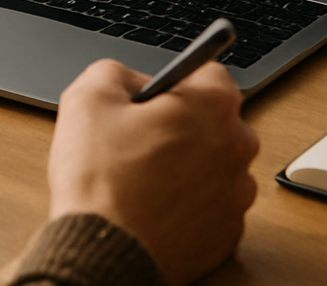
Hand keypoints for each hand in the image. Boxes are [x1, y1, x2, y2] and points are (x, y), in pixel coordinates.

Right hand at [48, 59, 258, 284]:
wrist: (103, 255)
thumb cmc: (100, 180)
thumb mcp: (88, 98)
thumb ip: (116, 72)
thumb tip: (130, 80)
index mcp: (212, 106)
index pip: (208, 72)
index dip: (174, 82)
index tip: (154, 98)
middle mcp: (238, 147)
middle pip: (214, 121)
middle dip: (182, 125)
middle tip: (141, 141)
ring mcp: (237, 194)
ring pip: (214, 165)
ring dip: (188, 167)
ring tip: (144, 180)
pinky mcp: (228, 233)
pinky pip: (211, 207)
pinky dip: (189, 206)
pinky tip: (155, 209)